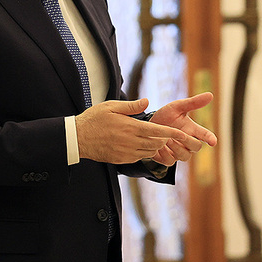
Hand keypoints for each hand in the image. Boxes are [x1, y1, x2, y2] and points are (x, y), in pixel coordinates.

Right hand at [77, 98, 192, 164]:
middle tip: (165, 133)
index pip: (157, 130)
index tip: (183, 133)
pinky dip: (144, 152)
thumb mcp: (111, 106)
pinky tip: (140, 145)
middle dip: (164, 139)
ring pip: (149, 152)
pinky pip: (139, 157)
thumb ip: (131, 106)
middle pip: (157, 143)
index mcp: (130, 127)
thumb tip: (147, 101)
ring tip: (153, 139)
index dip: (172, 132)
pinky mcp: (121, 160)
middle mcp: (131, 141)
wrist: (78, 138)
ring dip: (155, 146)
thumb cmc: (94, 119)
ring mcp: (126, 152)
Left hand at [145, 92, 216, 165]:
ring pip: (184, 156)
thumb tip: (210, 95)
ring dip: (175, 147)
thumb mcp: (177, 107)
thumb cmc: (166, 115)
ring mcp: (179, 152)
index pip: (205, 134)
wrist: (148, 125)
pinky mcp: (168, 160)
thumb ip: (193, 102)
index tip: (213, 142)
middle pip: (196, 146)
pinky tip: (158, 146)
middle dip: (188, 140)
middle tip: (177, 134)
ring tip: (166, 138)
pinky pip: (170, 161)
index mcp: (192, 129)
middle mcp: (188, 143)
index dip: (210, 138)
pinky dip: (164, 153)